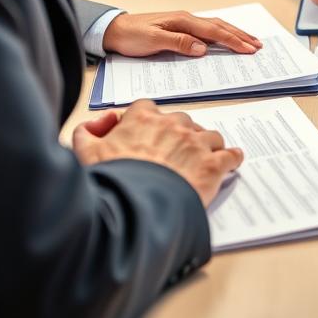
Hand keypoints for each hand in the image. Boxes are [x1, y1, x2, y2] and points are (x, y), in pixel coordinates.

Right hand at [72, 99, 242, 207]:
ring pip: (209, 136)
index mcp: (142, 120)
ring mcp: (195, 143)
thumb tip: (94, 125)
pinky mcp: (212, 164)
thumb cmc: (112, 182)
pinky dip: (232, 158)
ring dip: (207, 146)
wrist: (134, 207)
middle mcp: (172, 125)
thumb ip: (86, 133)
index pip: (147, 109)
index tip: (148, 133)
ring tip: (203, 160)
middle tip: (175, 153)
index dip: (148, 122)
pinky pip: (229, 155)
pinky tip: (231, 162)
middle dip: (180, 135)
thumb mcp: (85, 154)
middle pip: (182, 122)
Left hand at [102, 11, 262, 56]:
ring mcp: (185, 22)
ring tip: (250, 40)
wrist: (113, 29)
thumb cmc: (130, 36)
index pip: (213, 31)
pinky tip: (226, 38)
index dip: (233, 41)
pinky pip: (207, 30)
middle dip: (240, 36)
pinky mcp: (181, 28)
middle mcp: (187, 19)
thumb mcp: (152, 41)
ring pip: (216, 26)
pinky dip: (222, 34)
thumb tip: (202, 48)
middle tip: (258, 46)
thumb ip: (178, 43)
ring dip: (234, 33)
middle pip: (220, 26)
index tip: (249, 49)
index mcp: (183, 21)